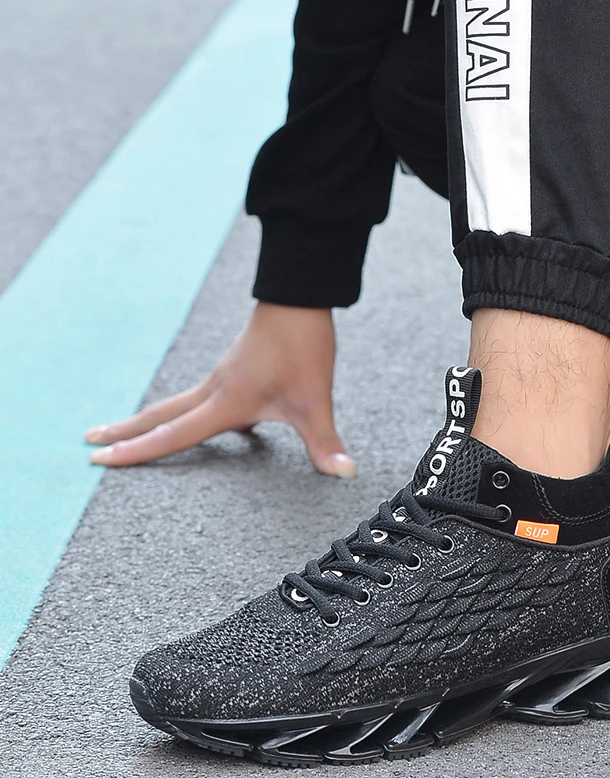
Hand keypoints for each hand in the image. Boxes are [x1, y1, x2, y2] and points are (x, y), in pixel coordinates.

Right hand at [84, 302, 355, 477]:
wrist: (299, 297)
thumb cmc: (301, 345)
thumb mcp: (314, 400)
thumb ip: (324, 442)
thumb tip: (344, 473)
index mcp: (226, 401)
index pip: (173, 433)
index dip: (137, 451)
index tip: (100, 460)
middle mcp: (216, 388)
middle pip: (161, 414)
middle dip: (126, 431)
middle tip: (90, 442)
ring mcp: (223, 376)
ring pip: (178, 402)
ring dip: (150, 418)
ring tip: (127, 430)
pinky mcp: (236, 367)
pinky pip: (203, 395)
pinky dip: (185, 409)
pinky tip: (202, 417)